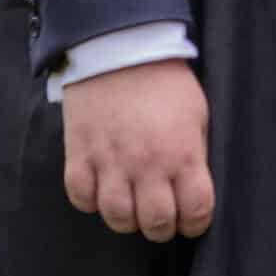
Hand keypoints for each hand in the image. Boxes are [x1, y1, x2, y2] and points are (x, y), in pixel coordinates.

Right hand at [62, 60, 214, 241]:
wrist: (119, 48)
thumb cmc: (165, 82)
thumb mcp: (197, 114)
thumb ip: (195, 155)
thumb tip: (193, 189)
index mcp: (182, 153)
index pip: (196, 211)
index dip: (196, 223)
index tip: (191, 219)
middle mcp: (147, 164)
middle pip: (156, 224)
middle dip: (162, 227)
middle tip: (161, 216)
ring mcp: (110, 161)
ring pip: (117, 218)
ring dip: (127, 219)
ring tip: (132, 205)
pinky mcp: (79, 155)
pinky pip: (81, 199)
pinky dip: (91, 201)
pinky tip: (102, 188)